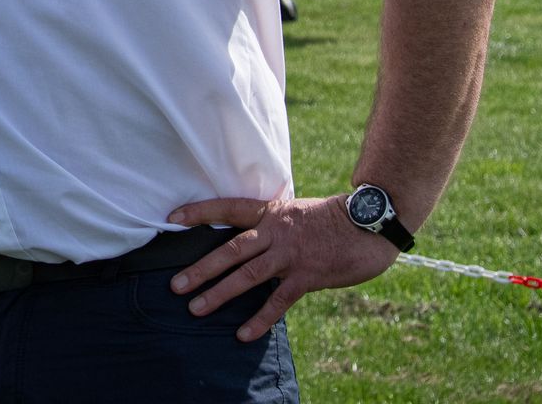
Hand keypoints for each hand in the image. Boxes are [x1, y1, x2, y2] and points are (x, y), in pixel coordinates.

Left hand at [165, 195, 399, 341]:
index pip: (227, 208)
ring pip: (247, 275)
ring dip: (220, 293)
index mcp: (270, 212)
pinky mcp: (307, 276)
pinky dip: (259, 319)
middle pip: (230, 250)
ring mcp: (290, 254)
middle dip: (201, 268)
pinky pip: (278, 301)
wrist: (370, 224)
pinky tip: (242, 334)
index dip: (199, 212)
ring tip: (196, 309)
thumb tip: (251, 236)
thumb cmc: (333, 219)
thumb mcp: (297, 212)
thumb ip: (273, 224)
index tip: (172, 218)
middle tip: (175, 285)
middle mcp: (275, 231)